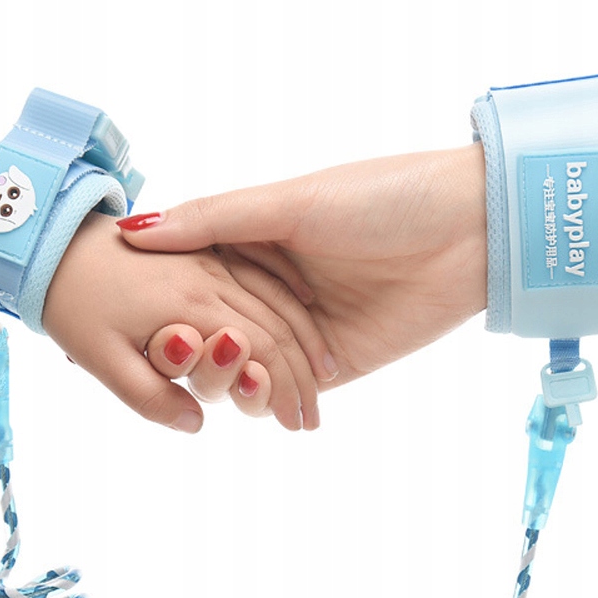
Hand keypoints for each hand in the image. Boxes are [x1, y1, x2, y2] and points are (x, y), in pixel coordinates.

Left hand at [42, 211, 335, 431]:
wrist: (48, 239)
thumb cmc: (72, 303)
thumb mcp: (100, 359)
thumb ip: (149, 395)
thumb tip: (196, 424)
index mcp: (192, 306)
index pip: (260, 351)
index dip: (283, 391)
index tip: (296, 424)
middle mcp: (212, 279)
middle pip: (278, 328)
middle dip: (301, 376)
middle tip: (311, 417)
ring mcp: (212, 260)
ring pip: (278, 299)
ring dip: (306, 340)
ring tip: (324, 375)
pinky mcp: (206, 252)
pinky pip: (263, 274)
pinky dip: (291, 302)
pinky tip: (305, 317)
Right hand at [116, 146, 487, 388]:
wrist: (468, 234)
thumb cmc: (382, 198)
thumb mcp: (290, 202)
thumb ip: (214, 220)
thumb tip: (133, 230)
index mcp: (254, 241)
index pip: (189, 277)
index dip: (159, 297)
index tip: (128, 311)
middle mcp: (270, 288)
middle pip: (209, 331)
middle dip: (191, 347)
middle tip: (176, 351)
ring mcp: (298, 330)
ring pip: (241, 367)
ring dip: (226, 377)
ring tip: (231, 372)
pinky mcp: (331, 366)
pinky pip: (284, 390)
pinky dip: (264, 399)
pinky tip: (259, 397)